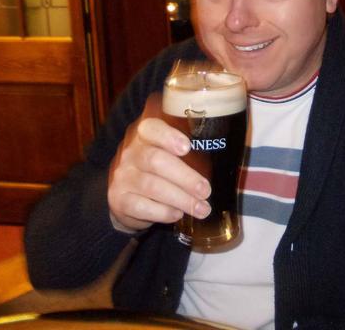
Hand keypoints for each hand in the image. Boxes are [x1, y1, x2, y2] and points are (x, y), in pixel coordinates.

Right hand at [107, 93, 211, 232]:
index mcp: (143, 134)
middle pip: (156, 161)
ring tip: (202, 209)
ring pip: (152, 186)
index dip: (168, 136)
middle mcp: (129, 152)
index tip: (187, 148)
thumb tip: (226, 153)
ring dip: (181, 199)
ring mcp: (122, 176)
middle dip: (185, 177)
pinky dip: (164, 212)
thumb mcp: (164, 150)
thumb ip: (184, 147)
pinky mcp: (119, 200)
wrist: (123, 193)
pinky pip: (142, 207)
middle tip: (206, 190)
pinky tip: (178, 215)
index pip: (151, 128)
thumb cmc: (155, 167)